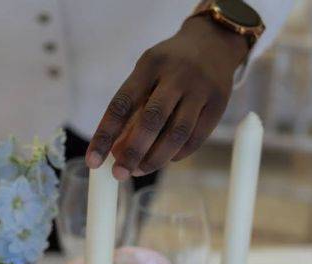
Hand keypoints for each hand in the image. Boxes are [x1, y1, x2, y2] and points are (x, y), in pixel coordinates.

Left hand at [86, 15, 250, 178]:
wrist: (213, 42)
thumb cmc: (168, 67)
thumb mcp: (146, 74)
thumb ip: (132, 109)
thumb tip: (115, 153)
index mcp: (149, 65)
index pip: (122, 104)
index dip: (105, 135)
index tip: (93, 161)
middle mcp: (176, 75)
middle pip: (152, 120)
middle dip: (132, 152)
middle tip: (119, 174)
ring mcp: (201, 89)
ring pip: (177, 134)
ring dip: (155, 159)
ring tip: (139, 171)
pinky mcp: (219, 103)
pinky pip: (196, 138)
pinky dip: (177, 154)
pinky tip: (165, 160)